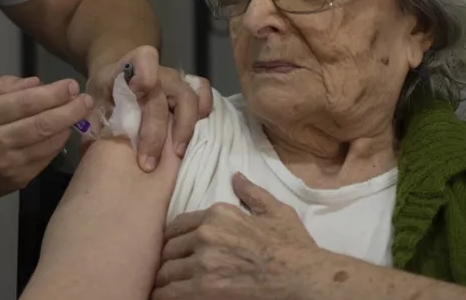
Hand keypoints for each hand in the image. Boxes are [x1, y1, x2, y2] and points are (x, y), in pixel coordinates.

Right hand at [0, 76, 93, 203]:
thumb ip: (3, 86)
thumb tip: (37, 83)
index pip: (26, 102)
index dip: (54, 93)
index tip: (71, 85)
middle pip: (43, 125)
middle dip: (70, 110)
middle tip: (85, 100)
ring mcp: (7, 165)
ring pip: (48, 144)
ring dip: (68, 127)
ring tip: (78, 113)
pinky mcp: (16, 181)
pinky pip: (45, 159)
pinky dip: (57, 144)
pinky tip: (62, 132)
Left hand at [88, 46, 211, 171]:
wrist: (118, 79)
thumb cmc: (105, 95)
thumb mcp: (92, 104)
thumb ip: (93, 121)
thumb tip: (92, 146)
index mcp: (128, 68)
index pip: (143, 59)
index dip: (146, 74)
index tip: (140, 91)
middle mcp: (156, 70)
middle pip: (161, 96)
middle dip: (154, 133)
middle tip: (147, 163)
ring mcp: (175, 78)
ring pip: (188, 97)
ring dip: (183, 128)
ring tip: (176, 155)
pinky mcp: (188, 87)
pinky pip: (203, 92)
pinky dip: (204, 110)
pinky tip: (196, 133)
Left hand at [152, 173, 326, 299]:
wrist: (304, 277)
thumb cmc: (293, 247)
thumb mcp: (276, 211)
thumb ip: (252, 193)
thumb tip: (236, 178)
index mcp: (218, 214)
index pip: (178, 225)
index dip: (173, 239)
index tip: (173, 249)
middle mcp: (206, 234)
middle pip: (168, 248)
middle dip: (166, 260)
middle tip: (165, 270)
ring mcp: (203, 262)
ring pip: (166, 271)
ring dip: (163, 279)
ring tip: (161, 287)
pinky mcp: (204, 289)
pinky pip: (171, 292)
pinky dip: (164, 296)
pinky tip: (163, 298)